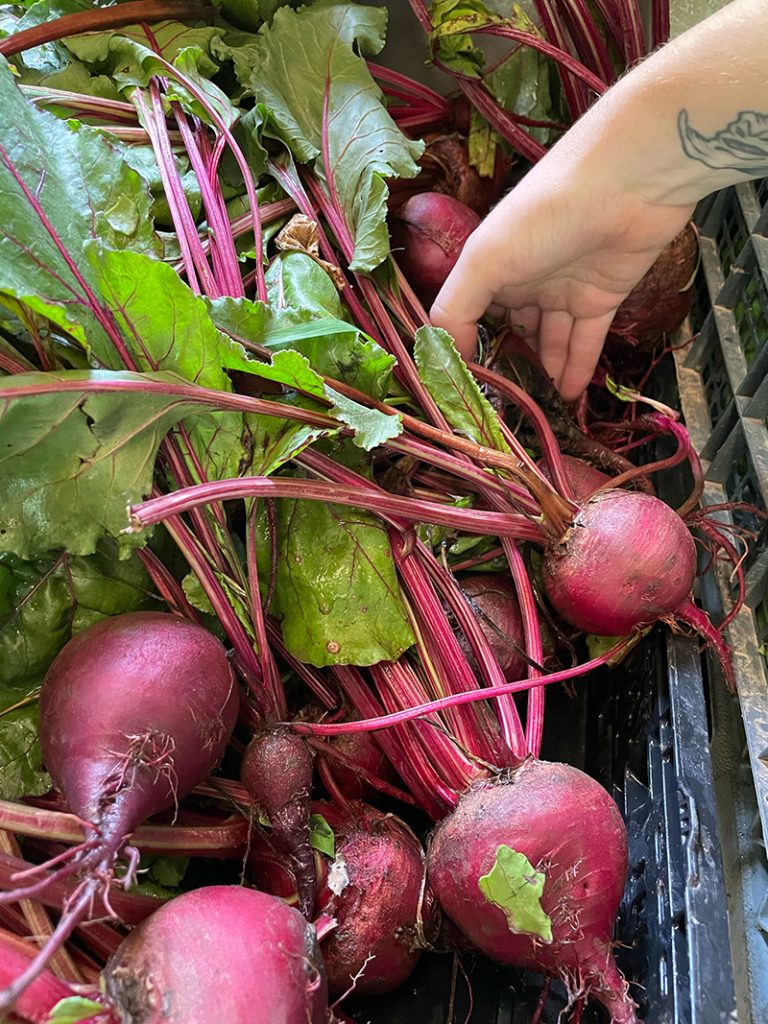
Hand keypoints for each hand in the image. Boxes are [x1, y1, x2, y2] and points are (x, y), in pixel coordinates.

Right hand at [430, 150, 694, 400]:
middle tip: (499, 413)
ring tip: (533, 414)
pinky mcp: (601, 300)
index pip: (466, 319)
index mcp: (488, 267)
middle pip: (509, 335)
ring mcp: (562, 292)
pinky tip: (565, 400)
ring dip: (541, 376)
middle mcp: (523, 281)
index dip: (462, 354)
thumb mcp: (483, 260)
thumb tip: (442, 357)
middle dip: (505, 369)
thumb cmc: (544, 214)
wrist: (627, 183)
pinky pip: (584, 344)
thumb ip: (455, 310)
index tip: (459, 394)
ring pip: (547, 344)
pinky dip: (575, 370)